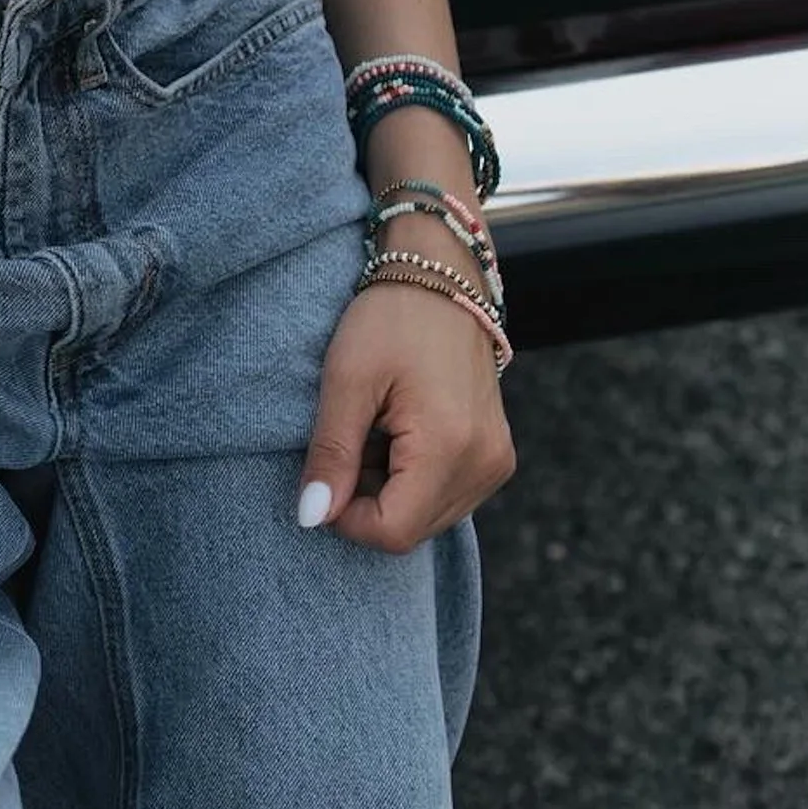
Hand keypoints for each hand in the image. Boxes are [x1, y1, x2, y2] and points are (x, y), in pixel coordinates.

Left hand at [297, 243, 515, 551]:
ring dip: (388, 489)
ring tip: (374, 429)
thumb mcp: (346, 380)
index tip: (323, 472)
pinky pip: (445, 494)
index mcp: (451, 447)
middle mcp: (485, 465)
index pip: (393, 532)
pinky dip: (411, 477)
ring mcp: (496, 463)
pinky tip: (396, 432)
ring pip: (427, 516)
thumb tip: (311, 518)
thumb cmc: (390, 318)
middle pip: (411, 529)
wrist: (442, 276)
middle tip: (349, 437)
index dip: (345, 516)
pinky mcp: (495, 456)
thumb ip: (331, 453)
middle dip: (366, 499)